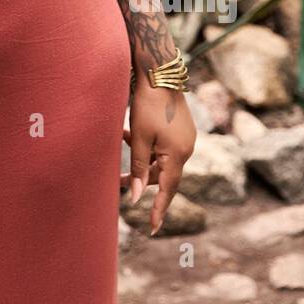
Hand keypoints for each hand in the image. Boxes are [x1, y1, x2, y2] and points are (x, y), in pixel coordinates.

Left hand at [121, 83, 196, 234]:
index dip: (159, 210)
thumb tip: (136, 196)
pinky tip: (127, 134)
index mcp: (178, 155)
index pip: (168, 191)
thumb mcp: (139, 138)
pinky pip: (163, 146)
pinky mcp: (180, 129)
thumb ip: (139, 168)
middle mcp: (186, 149)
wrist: (161, 73)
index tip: (153, 230)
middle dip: (141, 181)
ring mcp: (185, 138)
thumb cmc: (148, 106)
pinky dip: (147, 146)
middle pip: (163, 175)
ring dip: (141, 160)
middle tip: (117, 185)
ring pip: (160, 159)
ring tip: (119, 150)